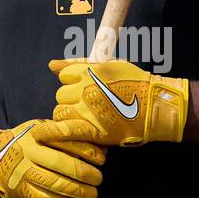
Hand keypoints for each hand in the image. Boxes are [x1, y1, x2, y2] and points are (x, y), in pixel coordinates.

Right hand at [0, 117, 106, 197]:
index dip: (89, 151)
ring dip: (77, 193)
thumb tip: (99, 148)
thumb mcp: (42, 130)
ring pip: (55, 185)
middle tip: (99, 180)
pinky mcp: (21, 189)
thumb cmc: (28, 142)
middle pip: (62, 164)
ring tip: (91, 195)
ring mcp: (24, 171)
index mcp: (38, 134)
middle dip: (85, 174)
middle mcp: (30, 152)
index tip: (102, 159)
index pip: (68, 141)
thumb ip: (65, 136)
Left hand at [48, 58, 188, 146]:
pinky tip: (43, 134)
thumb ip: (77, 63)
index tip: (84, 87)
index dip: (72, 82)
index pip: (64, 76)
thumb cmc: (135, 82)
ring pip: (60, 112)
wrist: (155, 106)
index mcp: (89, 71)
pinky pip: (64, 130)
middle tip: (87, 104)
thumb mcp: (109, 64)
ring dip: (68, 114)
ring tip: (84, 117)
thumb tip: (51, 65)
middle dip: (70, 99)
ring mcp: (87, 110)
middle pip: (61, 95)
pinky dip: (51, 132)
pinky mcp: (91, 130)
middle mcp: (85, 89)